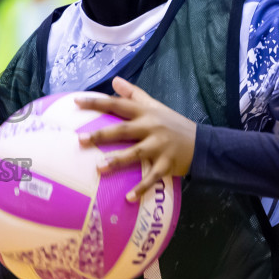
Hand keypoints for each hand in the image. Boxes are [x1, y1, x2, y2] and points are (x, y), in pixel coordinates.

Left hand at [75, 76, 196, 200]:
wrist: (203, 143)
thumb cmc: (172, 123)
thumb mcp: (154, 105)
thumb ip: (134, 94)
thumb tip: (115, 80)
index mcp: (145, 113)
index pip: (118, 104)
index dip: (97, 102)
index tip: (76, 102)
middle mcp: (151, 127)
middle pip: (123, 130)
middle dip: (102, 135)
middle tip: (81, 140)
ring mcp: (159, 146)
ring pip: (136, 153)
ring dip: (118, 161)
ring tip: (99, 168)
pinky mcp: (167, 164)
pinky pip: (152, 177)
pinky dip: (141, 188)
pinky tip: (128, 197)